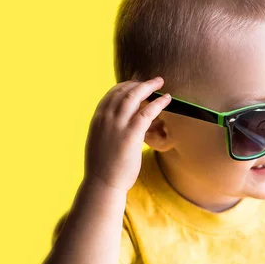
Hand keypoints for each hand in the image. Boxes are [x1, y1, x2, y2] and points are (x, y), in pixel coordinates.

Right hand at [83, 76, 171, 191]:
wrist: (102, 183)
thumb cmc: (103, 167)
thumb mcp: (100, 142)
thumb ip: (107, 129)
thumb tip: (115, 126)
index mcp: (97, 119)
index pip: (111, 94)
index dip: (125, 86)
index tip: (136, 84)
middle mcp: (106, 118)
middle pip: (123, 92)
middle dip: (139, 83)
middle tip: (153, 81)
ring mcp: (118, 125)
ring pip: (134, 97)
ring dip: (149, 87)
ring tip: (160, 82)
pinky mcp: (131, 134)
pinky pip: (147, 112)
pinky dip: (158, 102)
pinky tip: (167, 99)